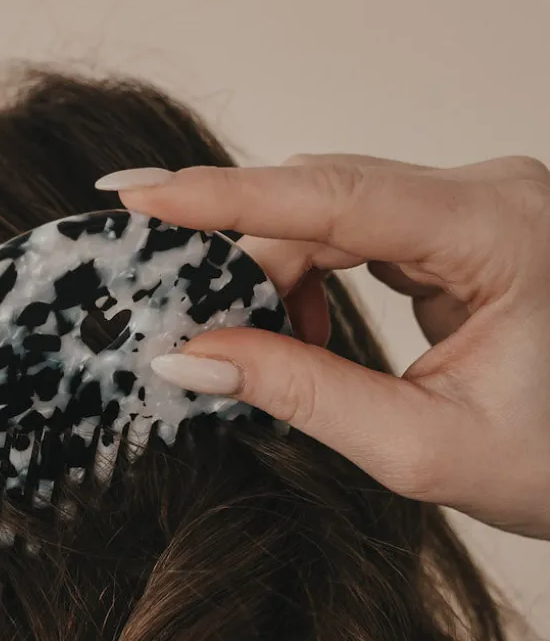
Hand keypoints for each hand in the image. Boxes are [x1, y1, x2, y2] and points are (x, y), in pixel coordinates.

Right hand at [95, 156, 549, 539]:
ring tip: (267, 351)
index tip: (138, 194)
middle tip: (192, 332)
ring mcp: (473, 204)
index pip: (336, 196)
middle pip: (321, 200)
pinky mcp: (454, 225)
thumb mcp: (417, 446)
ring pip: (327, 213)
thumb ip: (301, 394)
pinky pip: (349, 230)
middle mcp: (491, 195)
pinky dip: (306, 280)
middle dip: (245, 266)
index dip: (225, 196)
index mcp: (502, 235)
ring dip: (275, 278)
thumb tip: (190, 359)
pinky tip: (305, 333)